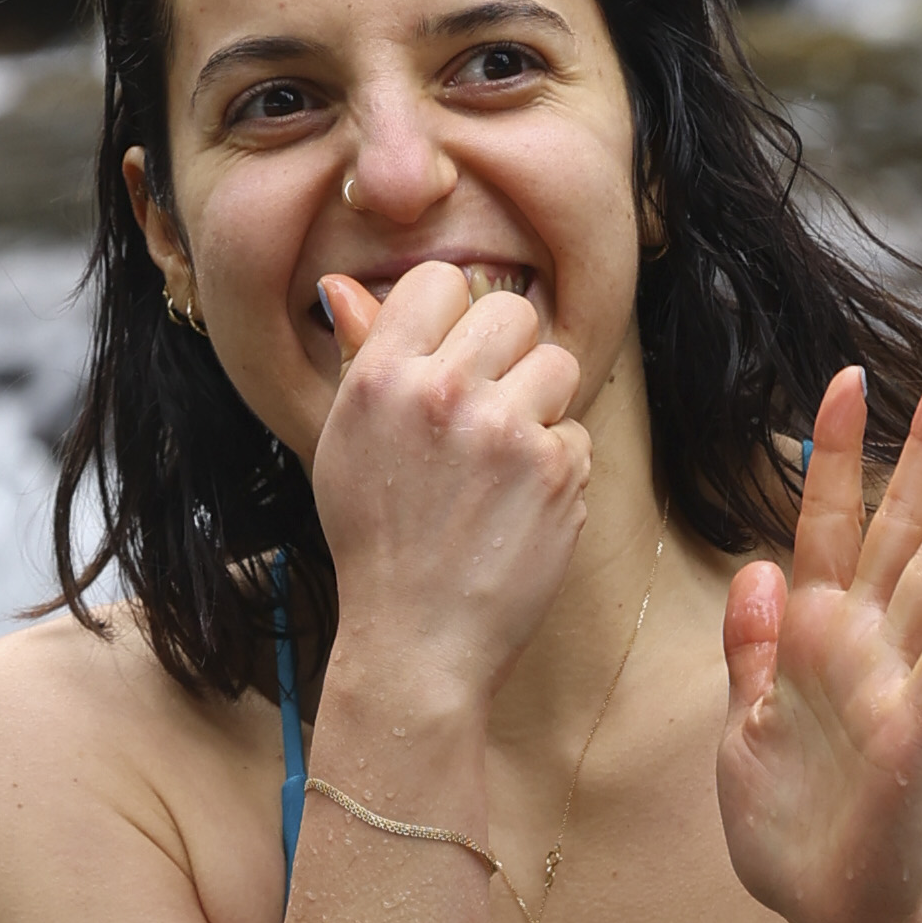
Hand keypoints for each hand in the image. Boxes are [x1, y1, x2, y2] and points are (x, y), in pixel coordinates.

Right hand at [311, 266, 592, 719]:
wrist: (418, 642)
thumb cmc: (377, 542)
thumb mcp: (345, 443)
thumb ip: (360, 358)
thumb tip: (342, 286)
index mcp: (381, 377)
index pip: (440, 280)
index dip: (453, 317)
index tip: (452, 360)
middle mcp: (442, 393)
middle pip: (512, 311)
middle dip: (510, 355)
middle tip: (487, 410)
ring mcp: (505, 431)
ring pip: (558, 365)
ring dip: (543, 407)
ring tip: (505, 460)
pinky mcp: (556, 472)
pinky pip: (579, 433)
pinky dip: (560, 466)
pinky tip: (520, 505)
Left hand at [717, 365, 921, 922]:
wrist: (828, 920)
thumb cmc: (790, 831)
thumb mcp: (743, 733)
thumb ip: (751, 652)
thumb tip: (757, 568)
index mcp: (810, 639)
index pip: (822, 524)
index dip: (832, 455)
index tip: (841, 378)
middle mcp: (861, 648)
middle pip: (895, 529)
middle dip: (920, 452)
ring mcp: (894, 686)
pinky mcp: (915, 736)